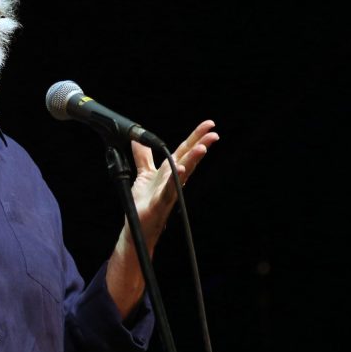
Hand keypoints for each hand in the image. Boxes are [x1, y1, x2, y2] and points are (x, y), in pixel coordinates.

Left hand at [106, 120, 217, 314]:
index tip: (209, 124)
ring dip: (193, 161)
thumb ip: (143, 157)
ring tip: (203, 147)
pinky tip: (180, 168)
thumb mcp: (143, 175)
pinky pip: (168, 190)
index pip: (184, 151)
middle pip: (188, 159)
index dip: (195, 137)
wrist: (136, 228)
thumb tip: (137, 139)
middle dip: (201, 145)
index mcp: (169, 172)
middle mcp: (172, 181)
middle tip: (214, 133)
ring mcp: (168, 192)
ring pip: (183, 173)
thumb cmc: (143, 203)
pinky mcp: (160, 203)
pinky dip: (175, 179)